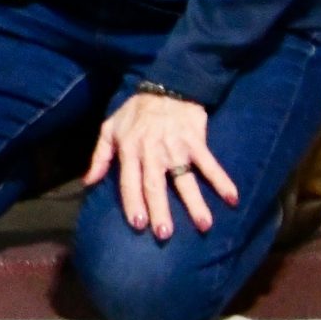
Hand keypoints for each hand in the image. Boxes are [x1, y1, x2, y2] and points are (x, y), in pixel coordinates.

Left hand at [84, 91, 238, 239]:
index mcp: (130, 150)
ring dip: (194, 202)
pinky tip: (232, 198)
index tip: (139, 225)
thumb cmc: (135, 111)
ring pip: (184, 179)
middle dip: (160, 210)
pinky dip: (222, 180)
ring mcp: (175, 147)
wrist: (165, 85)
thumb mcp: (110, 128)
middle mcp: (152, 152)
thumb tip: (88, 182)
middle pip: (155, 185)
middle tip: (165, 234)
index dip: (133, 203)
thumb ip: (99, 156)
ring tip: (204, 225)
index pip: (130, 182)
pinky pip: (210, 164)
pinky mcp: (195, 142)